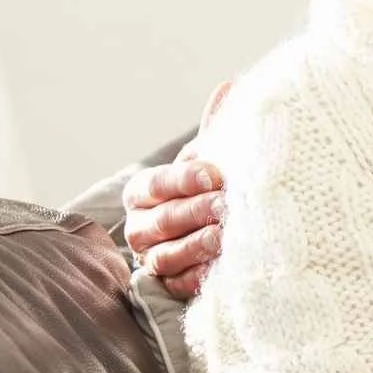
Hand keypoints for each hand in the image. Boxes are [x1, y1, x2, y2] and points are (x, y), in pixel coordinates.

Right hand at [124, 80, 232, 299]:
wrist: (218, 230)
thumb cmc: (211, 189)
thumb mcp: (214, 159)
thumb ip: (218, 129)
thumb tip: (232, 86)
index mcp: (145, 190)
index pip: (156, 183)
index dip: (183, 178)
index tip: (216, 174)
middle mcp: (140, 226)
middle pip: (160, 220)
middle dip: (193, 211)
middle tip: (225, 204)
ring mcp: (151, 258)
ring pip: (165, 255)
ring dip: (195, 246)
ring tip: (224, 237)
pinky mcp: (167, 286)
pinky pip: (177, 286)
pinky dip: (197, 278)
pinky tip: (219, 270)